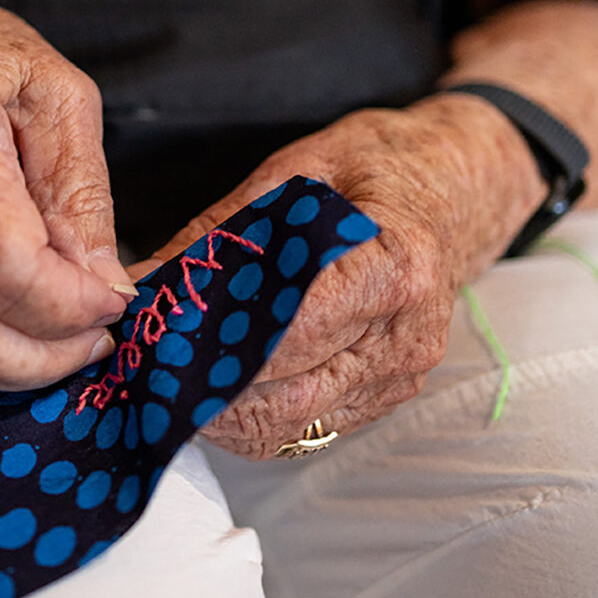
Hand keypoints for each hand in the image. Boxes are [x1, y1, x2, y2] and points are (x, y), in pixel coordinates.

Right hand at [0, 3, 133, 389]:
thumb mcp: (60, 98)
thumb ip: (82, 195)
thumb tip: (103, 287)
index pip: (0, 259)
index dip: (66, 302)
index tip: (111, 301)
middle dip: (39, 358)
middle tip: (92, 340)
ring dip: (6, 369)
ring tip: (58, 341)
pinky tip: (7, 331)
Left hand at [139, 97, 544, 458]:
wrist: (457, 190)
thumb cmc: (378, 168)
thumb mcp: (294, 173)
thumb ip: (218, 236)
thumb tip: (140, 284)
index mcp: (392, 269)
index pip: (284, 331)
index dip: (209, 340)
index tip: (153, 336)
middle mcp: (402, 337)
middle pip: (281, 396)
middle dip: (203, 386)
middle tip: (146, 365)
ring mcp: (399, 376)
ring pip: (287, 426)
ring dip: (220, 411)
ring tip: (174, 376)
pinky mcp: (387, 396)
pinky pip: (305, 428)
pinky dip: (252, 415)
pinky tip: (221, 382)